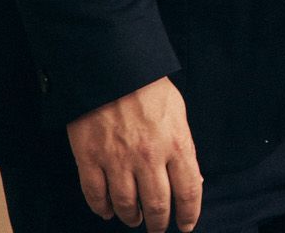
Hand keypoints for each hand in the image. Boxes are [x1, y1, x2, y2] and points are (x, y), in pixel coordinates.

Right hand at [64, 77, 201, 231]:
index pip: (188, 192)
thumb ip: (184, 148)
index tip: (186, 226)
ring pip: (126, 205)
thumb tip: (194, 178)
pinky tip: (108, 211)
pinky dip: (102, 208)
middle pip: (157, 205)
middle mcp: (148, 158)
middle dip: (158, 223)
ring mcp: (117, 160)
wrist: (110, 67)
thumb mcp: (178, 113)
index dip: (188, 215)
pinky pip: (95, 195)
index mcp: (175, 144)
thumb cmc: (148, 87)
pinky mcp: (89, 158)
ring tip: (134, 220)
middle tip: (157, 228)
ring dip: (131, 218)